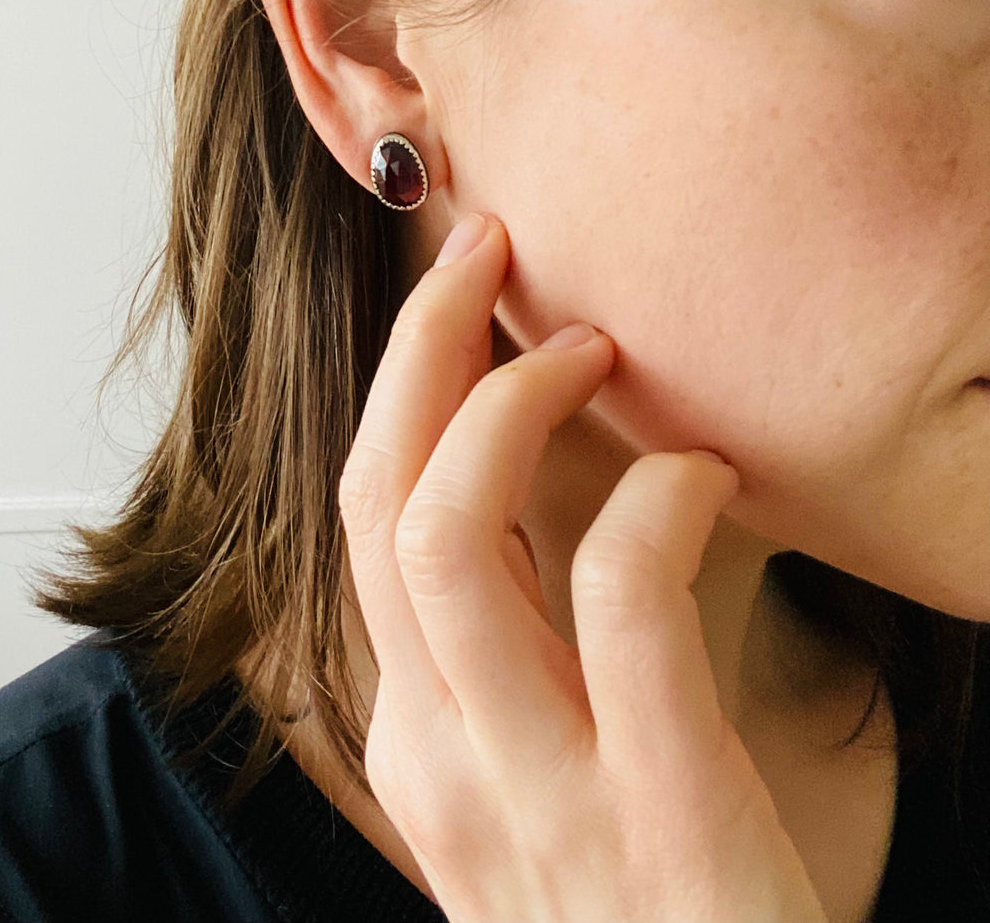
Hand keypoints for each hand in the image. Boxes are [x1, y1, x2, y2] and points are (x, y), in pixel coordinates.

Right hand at [338, 212, 827, 922]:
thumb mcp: (540, 805)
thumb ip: (514, 682)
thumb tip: (543, 521)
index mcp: (419, 748)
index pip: (359, 524)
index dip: (395, 388)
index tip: (453, 301)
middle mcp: (443, 762)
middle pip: (376, 499)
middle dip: (421, 346)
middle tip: (488, 250)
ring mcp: (536, 794)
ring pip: (446, 529)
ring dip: (512, 399)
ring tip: (594, 345)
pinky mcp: (660, 815)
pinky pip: (620, 595)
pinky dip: (658, 498)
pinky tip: (706, 472)